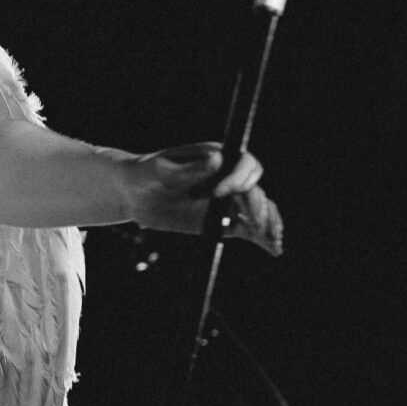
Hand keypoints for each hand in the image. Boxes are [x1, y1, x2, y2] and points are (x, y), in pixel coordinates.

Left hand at [127, 143, 284, 255]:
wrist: (133, 194)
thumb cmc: (146, 174)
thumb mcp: (162, 171)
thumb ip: (188, 170)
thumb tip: (217, 159)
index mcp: (217, 157)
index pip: (243, 163)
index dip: (237, 177)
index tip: (219, 192)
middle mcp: (228, 177)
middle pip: (255, 188)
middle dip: (258, 205)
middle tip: (254, 223)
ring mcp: (228, 199)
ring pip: (258, 209)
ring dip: (269, 222)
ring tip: (273, 239)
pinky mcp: (223, 221)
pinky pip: (248, 229)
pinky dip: (262, 238)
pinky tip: (273, 248)